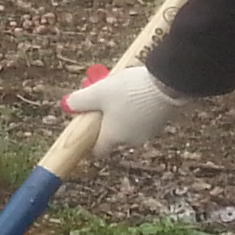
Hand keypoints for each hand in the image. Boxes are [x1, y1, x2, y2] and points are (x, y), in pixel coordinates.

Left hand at [64, 62, 190, 150]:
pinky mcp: (161, 121)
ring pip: (128, 124)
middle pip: (113, 133)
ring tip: (118, 87)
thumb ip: (80, 100)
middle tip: (100, 94)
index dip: (90, 140)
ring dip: (121, 110)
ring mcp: (148, 132)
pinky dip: (137, 107)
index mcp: (113, 137)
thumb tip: (66, 105)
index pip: (98, 150)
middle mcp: (131, 140)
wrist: (168, 84)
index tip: (86, 126)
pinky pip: (143, 117)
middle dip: (105, 116)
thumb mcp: (98, 92)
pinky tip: (136, 89)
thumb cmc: (129, 91)